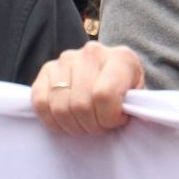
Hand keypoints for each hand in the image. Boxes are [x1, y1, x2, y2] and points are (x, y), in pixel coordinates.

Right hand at [30, 42, 144, 133]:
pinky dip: (52, 120)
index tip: (117, 121)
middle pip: (80, 105)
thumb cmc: (126, 90)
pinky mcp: (47, 69)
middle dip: (91, 125)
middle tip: (100, 126)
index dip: (108, 118)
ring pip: (60, 107)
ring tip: (85, 123)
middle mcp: (92, 53)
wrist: (112, 72)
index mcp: (121, 58)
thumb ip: (133, 105)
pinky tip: (67, 120)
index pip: (104, 96)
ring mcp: (66, 59)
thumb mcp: (138, 96)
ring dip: (73, 125)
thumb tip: (124, 114)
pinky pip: (40, 102)